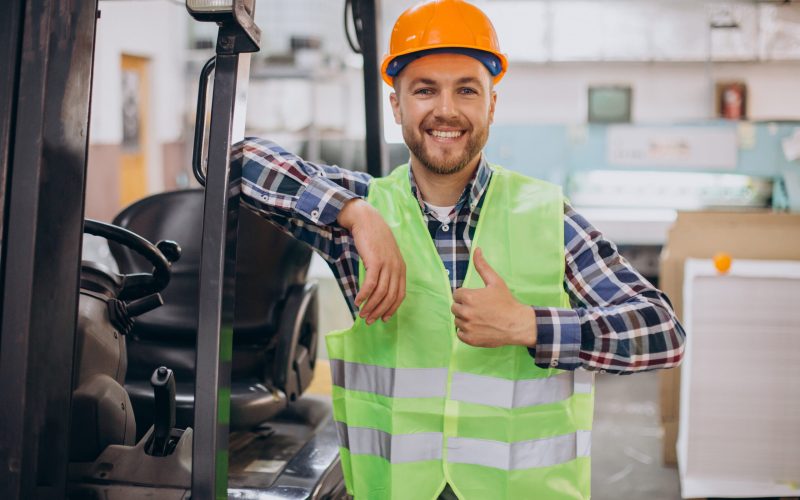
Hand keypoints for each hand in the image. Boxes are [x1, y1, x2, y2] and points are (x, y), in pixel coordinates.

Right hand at [337, 199, 405, 324]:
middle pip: (391, 297)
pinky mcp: (375, 261)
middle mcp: (396, 268)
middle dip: (380, 311)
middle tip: (369, 320)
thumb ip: (385, 271)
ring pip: (381, 293)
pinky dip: (364, 295)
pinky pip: (371, 284)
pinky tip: (357, 301)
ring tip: (362, 314)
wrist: (366, 220)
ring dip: (370, 306)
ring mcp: (387, 264)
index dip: (392, 309)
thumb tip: (378, 290)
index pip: (400, 295)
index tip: (383, 318)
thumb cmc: (374, 238)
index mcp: (401, 268)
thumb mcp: (385, 256)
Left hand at [451, 247, 536, 347]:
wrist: (518, 324)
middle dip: (464, 306)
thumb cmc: (507, 302)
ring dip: (465, 319)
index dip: (466, 295)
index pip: (456, 294)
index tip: (477, 299)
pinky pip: (459, 334)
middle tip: (479, 309)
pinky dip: (466, 332)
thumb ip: (482, 266)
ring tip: (480, 318)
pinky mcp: (470, 339)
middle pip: (455, 307)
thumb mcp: (495, 281)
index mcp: (469, 297)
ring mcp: (467, 327)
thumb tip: (476, 249)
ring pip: (457, 321)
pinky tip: (478, 327)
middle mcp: (465, 312)